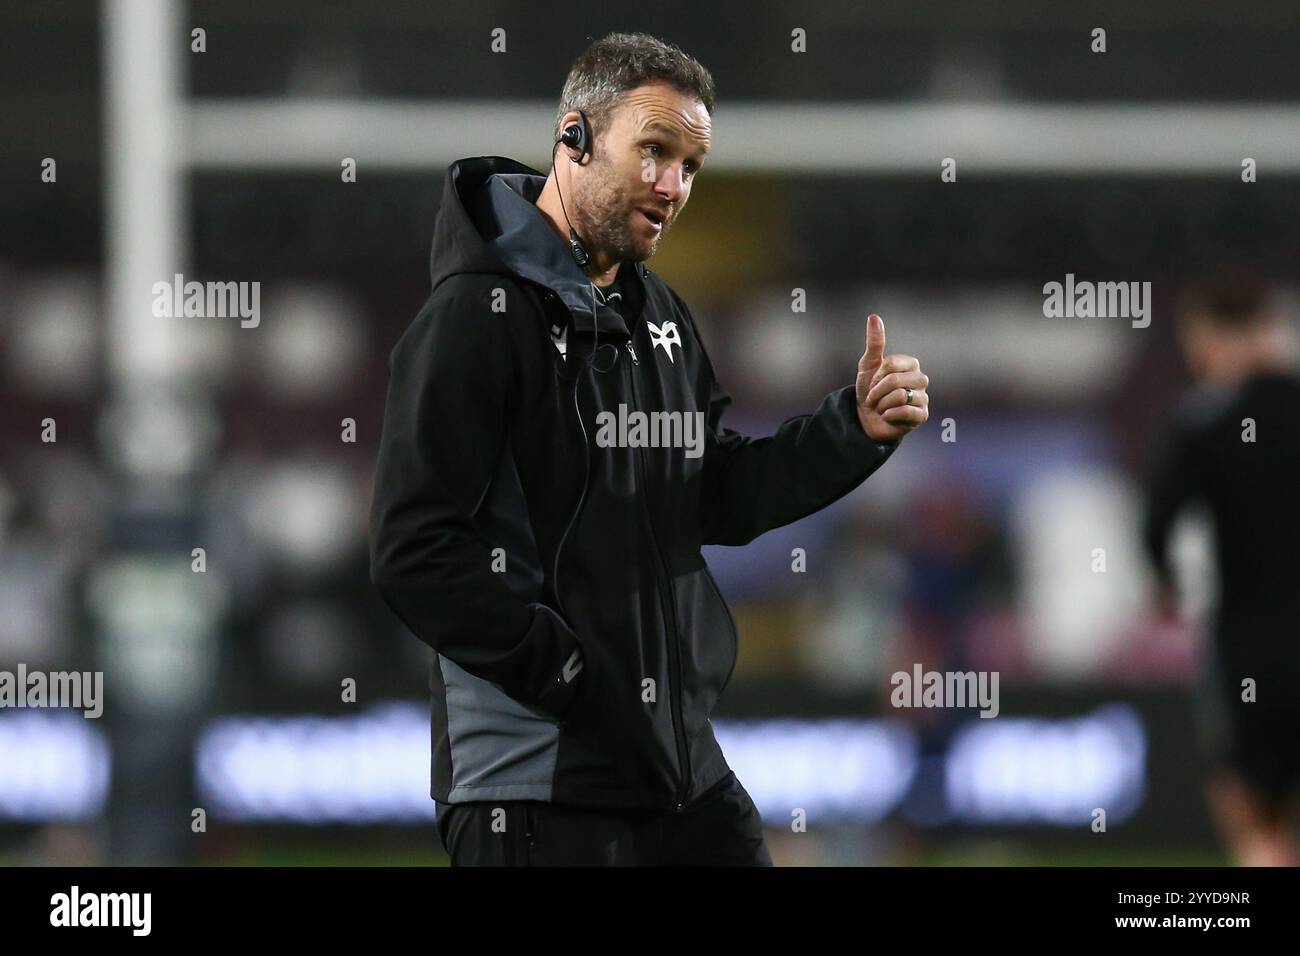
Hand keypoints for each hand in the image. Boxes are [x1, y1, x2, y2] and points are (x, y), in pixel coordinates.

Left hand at [856, 313, 928, 441]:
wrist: (867, 418)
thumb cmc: (869, 389)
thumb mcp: (868, 365)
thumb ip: (874, 342)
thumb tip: (874, 316)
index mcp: (911, 364)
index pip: (891, 364)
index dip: (875, 377)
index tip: (871, 384)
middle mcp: (921, 379)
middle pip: (895, 381)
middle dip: (877, 391)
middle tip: (873, 398)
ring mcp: (924, 398)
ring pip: (900, 396)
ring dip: (882, 404)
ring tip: (881, 407)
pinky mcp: (922, 416)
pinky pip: (905, 412)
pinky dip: (889, 415)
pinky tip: (887, 416)